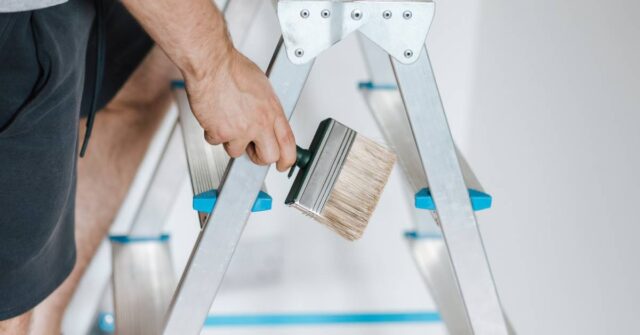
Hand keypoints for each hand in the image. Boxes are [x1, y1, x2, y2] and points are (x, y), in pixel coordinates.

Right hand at [183, 48, 295, 171]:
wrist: (211, 64)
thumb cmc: (232, 69)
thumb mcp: (262, 87)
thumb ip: (267, 108)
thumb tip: (268, 120)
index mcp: (273, 111)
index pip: (288, 144)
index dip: (287, 159)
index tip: (283, 165)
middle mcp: (260, 123)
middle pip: (268, 157)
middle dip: (259, 157)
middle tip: (251, 149)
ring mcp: (241, 130)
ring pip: (237, 152)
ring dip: (230, 140)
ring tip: (226, 120)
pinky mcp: (221, 133)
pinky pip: (216, 142)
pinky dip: (212, 131)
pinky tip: (213, 115)